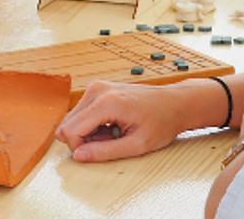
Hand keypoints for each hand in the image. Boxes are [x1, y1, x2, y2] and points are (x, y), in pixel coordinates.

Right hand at [55, 80, 192, 162]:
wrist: (174, 103)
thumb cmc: (161, 121)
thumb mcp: (137, 145)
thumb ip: (105, 151)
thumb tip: (79, 156)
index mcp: (106, 103)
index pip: (70, 130)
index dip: (80, 148)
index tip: (101, 151)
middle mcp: (96, 90)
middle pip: (68, 124)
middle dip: (85, 140)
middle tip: (112, 141)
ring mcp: (96, 87)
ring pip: (73, 119)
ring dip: (89, 132)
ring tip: (114, 133)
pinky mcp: (97, 88)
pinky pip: (81, 112)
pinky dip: (93, 124)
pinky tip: (112, 125)